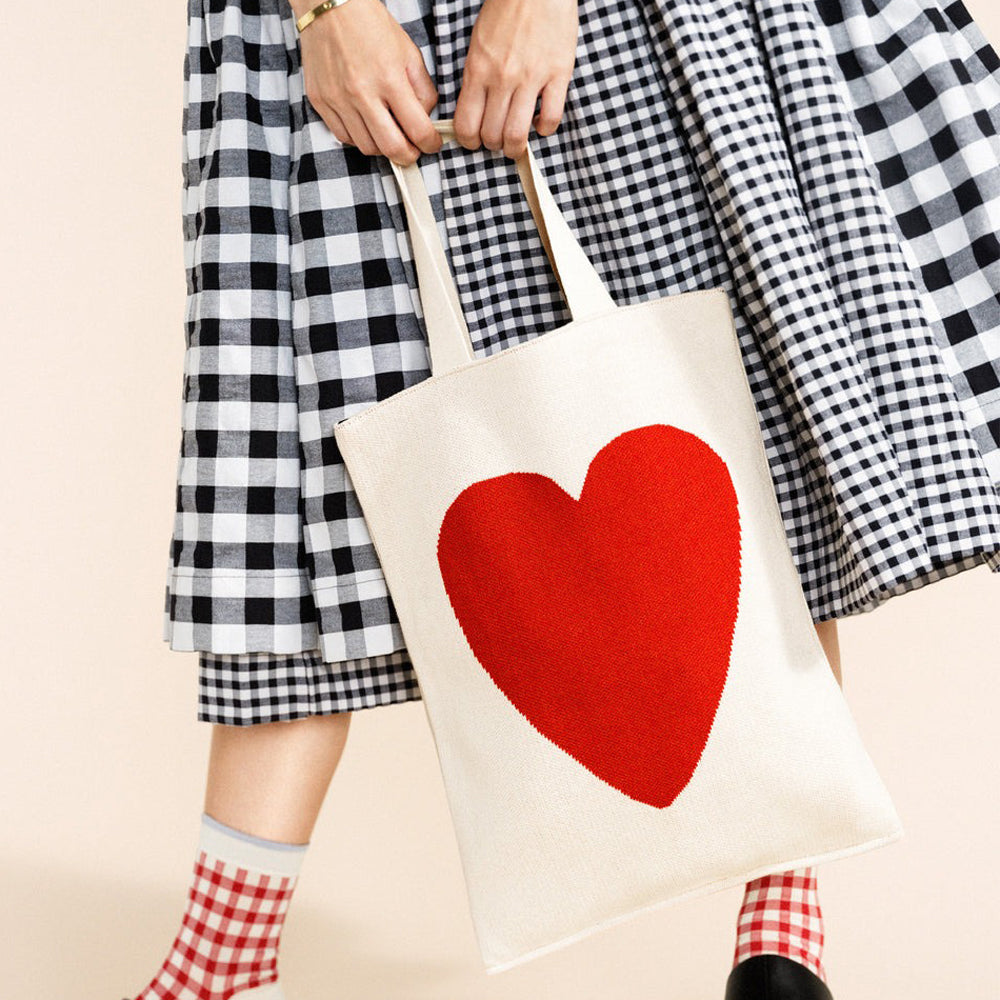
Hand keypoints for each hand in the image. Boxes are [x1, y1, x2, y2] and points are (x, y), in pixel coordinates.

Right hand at [289, 0, 442, 163]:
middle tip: (413, 151)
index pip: (417, 129)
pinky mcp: (321, 101)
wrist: (330, 6)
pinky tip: (367, 125)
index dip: (430, 143)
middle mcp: (363, 93)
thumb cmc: (371, 26)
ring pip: (367, 147)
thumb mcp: (408, 52)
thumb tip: (426, 119)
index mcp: (390, 78)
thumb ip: (423, 89)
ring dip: (383, 147)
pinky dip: (359, 138)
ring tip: (389, 134)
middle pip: (391, 148)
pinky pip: (344, 136)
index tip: (432, 144)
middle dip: (408, 156)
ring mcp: (339, 100)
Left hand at [453, 0, 577, 158]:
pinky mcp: (558, 74)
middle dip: (493, 146)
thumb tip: (473, 110)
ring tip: (517, 143)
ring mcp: (532, 78)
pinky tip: (540, 124)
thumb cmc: (506, 11)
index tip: (474, 142)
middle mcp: (502, 78)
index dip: (468, 141)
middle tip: (497, 142)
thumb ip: (475, 78)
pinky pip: (551, 118)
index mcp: (478, 70)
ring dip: (515, 147)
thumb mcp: (478, 44)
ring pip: (518, 134)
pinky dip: (544, 130)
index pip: (466, 123)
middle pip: (492, 135)